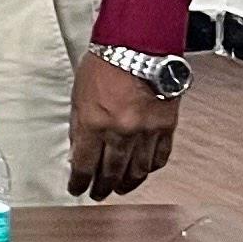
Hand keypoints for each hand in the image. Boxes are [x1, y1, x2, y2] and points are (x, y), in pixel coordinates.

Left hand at [67, 56, 178, 199]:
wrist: (139, 47)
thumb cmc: (106, 64)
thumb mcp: (79, 95)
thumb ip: (79, 125)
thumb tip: (77, 150)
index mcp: (94, 123)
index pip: (84, 164)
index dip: (79, 181)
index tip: (76, 188)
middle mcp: (120, 131)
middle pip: (111, 171)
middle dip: (103, 187)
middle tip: (98, 194)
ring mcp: (146, 131)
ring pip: (137, 169)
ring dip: (127, 182)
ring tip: (120, 188)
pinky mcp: (167, 126)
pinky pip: (160, 156)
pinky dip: (151, 168)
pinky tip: (144, 172)